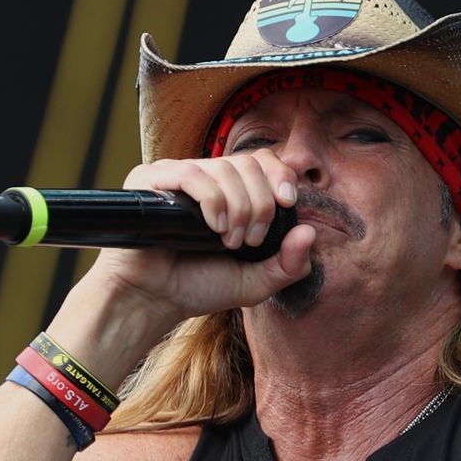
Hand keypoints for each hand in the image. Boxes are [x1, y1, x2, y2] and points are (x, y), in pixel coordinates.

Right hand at [83, 152, 316, 320]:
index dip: (280, 174)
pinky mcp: (150, 180)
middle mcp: (203, 178)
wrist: (152, 301)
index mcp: (228, 192)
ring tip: (228, 241)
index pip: (260, 160)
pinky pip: (192, 173)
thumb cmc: (196, 287)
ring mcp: (176, 176)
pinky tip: (213, 227)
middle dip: (260, 203)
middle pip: (247, 163)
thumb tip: (310, 232)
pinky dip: (213, 200)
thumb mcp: (255, 282)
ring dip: (238, 207)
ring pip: (223, 168)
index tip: (289, 202)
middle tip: (250, 240)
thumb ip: (288, 264)